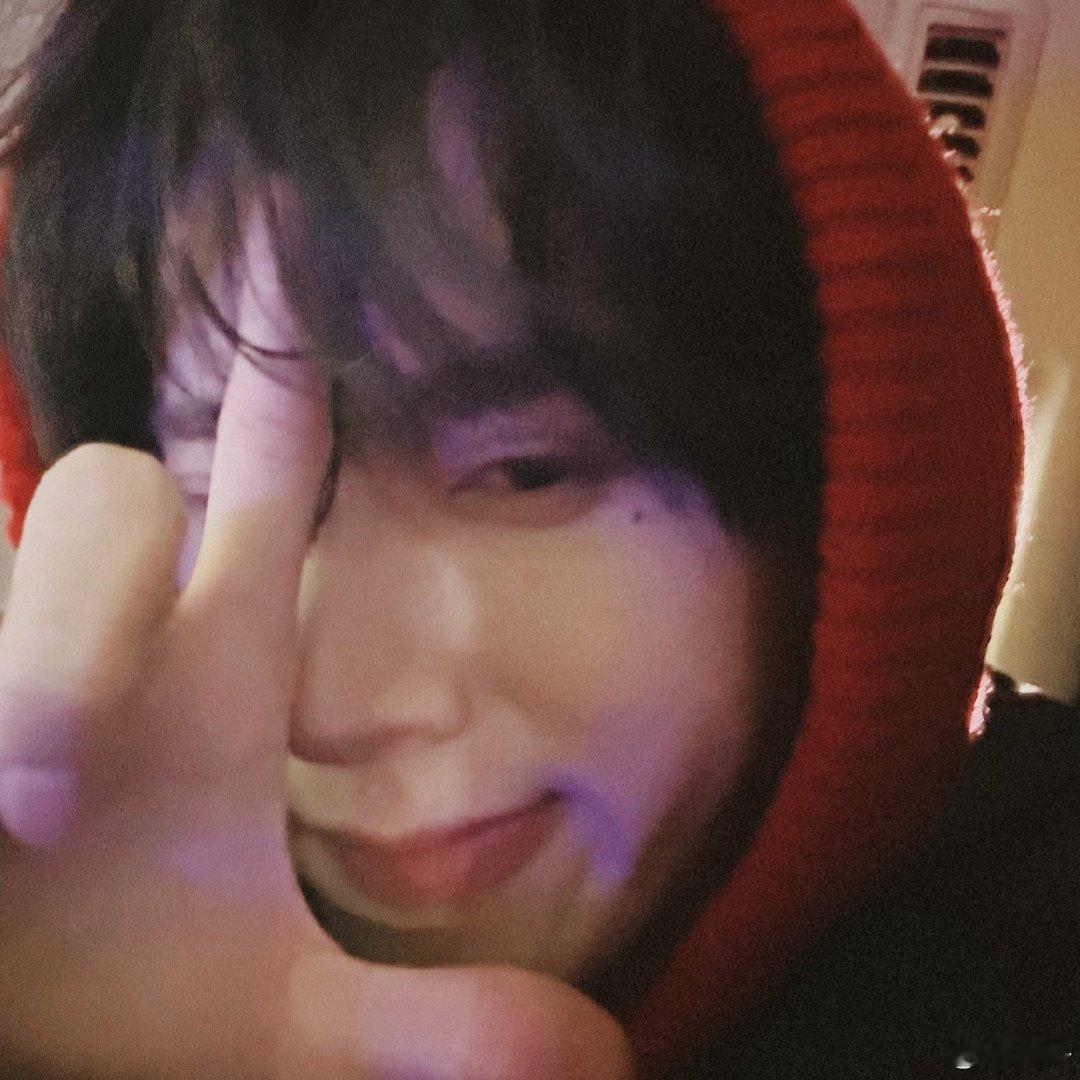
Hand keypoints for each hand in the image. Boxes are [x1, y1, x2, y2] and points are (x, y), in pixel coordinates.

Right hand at [0, 222, 632, 1079]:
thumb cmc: (98, 986)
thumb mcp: (268, 1022)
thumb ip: (432, 1031)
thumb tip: (607, 1066)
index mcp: (208, 660)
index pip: (260, 467)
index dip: (276, 362)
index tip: (298, 249)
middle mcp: (101, 615)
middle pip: (108, 500)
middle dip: (79, 628)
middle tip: (62, 791)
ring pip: (26, 542)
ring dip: (25, 677)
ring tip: (21, 803)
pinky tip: (3, 772)